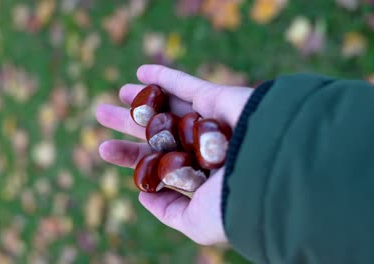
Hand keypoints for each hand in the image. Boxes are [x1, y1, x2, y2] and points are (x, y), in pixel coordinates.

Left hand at [96, 64, 252, 244]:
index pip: (155, 163)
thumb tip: (143, 196)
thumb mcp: (194, 222)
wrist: (272, 171)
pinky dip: (164, 76)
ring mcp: (211, 121)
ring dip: (143, 98)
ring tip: (118, 92)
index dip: (128, 156)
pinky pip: (187, 83)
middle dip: (128, 123)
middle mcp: (203, 147)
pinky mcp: (219, 98)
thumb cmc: (232, 203)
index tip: (102, 149)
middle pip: (156, 131)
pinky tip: (141, 72)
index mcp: (198, 175)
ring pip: (169, 106)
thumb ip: (169, 210)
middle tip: (100, 113)